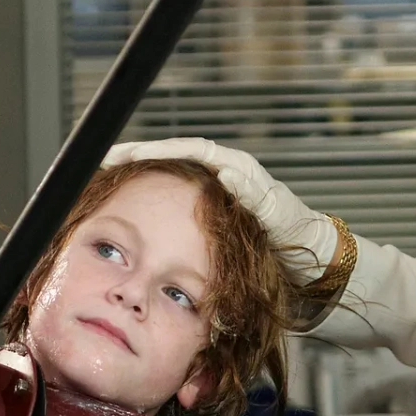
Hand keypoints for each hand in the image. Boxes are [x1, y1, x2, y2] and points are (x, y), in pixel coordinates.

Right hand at [104, 137, 336, 280]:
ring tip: (105, 181)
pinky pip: (172, 200)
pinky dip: (148, 199)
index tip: (124, 155)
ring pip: (167, 179)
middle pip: (170, 159)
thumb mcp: (280, 218)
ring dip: (137, 178)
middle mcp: (222, 175)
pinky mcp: (210, 214)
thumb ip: (257, 196)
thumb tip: (226, 172)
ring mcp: (214, 195)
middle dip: (134, 159)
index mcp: (236, 169)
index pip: (187, 150)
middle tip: (101, 163)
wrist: (315, 266)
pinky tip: (128, 209)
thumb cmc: (300, 241)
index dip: (153, 149)